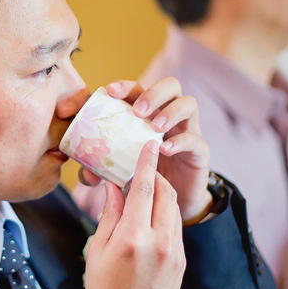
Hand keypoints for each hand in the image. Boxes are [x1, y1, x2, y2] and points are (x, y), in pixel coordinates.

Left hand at [79, 78, 211, 221]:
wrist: (171, 202)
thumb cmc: (144, 177)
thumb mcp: (119, 171)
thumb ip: (102, 170)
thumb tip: (86, 173)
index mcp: (148, 114)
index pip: (139, 90)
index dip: (125, 86)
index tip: (110, 91)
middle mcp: (170, 116)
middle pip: (170, 85)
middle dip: (153, 93)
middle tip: (138, 111)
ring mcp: (188, 130)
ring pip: (189, 103)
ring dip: (170, 111)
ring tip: (155, 127)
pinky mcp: (200, 151)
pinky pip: (196, 138)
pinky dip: (180, 141)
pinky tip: (165, 149)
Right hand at [83, 141, 185, 288]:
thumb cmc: (103, 288)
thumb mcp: (98, 249)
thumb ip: (110, 214)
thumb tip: (116, 186)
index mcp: (132, 238)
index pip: (144, 189)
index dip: (147, 163)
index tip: (149, 144)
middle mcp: (158, 243)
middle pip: (165, 194)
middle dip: (157, 177)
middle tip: (144, 171)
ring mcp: (174, 253)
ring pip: (173, 211)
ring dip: (162, 196)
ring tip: (146, 194)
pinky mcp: (181, 263)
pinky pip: (175, 230)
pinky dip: (165, 218)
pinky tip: (150, 221)